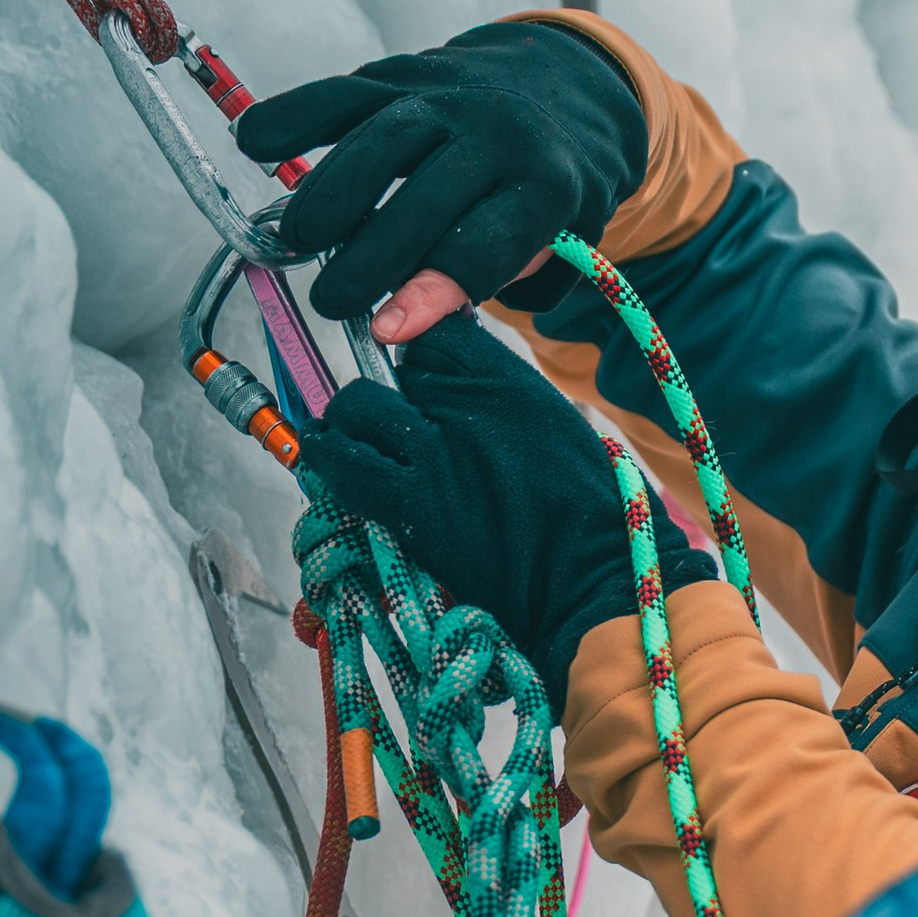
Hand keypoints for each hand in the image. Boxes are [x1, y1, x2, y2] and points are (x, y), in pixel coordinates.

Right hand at [235, 20, 647, 325]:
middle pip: (422, 200)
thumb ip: (500, 281)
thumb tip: (418, 325)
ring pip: (378, 143)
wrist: (560, 84)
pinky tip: (254, 145)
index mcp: (543, 186)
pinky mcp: (401, 73)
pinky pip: (341, 93)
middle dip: (369, 259)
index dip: (431, 292)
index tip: (386, 329)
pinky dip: (293, 115)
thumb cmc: (547, 184)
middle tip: (331, 302)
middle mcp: (495, 135)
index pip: (482, 245)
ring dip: (327, 196)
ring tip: (295, 242)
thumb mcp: (561, 239)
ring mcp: (445, 98)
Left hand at [293, 314, 714, 716]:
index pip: (435, 337)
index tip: (429, 386)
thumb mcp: (554, 426)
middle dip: (394, 393)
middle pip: (396, 370)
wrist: (589, 579)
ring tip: (350, 437)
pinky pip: (343, 460)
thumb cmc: (586, 513)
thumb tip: (449, 389)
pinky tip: (328, 455)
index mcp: (506, 381)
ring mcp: (432, 454)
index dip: (427, 362)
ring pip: (359, 407)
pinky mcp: (408, 503)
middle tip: (395, 423)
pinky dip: (329, 454)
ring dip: (352, 421)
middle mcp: (464, 406)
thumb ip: (500, 398)